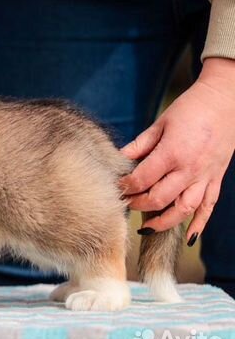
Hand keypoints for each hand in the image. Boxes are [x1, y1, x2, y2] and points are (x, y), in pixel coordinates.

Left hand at [120, 58, 234, 242]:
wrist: (224, 101)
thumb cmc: (189, 109)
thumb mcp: (159, 124)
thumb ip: (139, 146)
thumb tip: (117, 159)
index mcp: (172, 153)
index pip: (142, 179)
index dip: (125, 187)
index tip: (115, 189)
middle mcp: (190, 169)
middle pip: (160, 199)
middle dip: (138, 205)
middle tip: (125, 205)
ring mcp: (206, 176)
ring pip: (184, 209)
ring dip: (164, 222)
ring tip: (146, 228)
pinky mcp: (216, 179)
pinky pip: (209, 207)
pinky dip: (199, 224)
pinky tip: (188, 237)